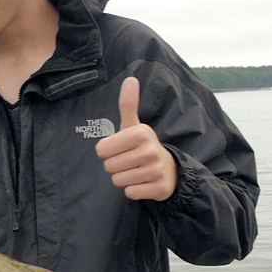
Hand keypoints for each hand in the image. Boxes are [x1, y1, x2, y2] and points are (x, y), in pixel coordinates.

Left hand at [95, 77, 177, 200]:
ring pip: (118, 181)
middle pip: (109, 167)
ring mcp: (156, 170)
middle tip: (130, 162)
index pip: (101, 150)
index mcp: (140, 132)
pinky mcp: (159, 188)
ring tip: (136, 171)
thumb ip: (128, 104)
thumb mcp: (134, 126)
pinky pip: (130, 193)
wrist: (170, 170)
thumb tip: (130, 78)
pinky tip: (143, 182)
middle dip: (115, 167)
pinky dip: (133, 190)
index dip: (107, 152)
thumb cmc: (143, 147)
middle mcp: (150, 150)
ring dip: (124, 179)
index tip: (121, 149)